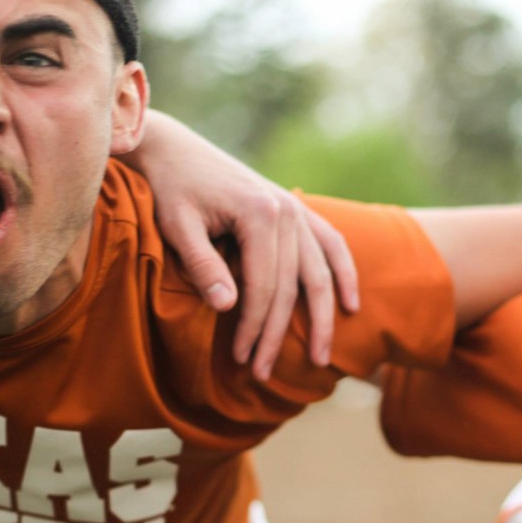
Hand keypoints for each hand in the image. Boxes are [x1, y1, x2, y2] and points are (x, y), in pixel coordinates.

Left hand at [124, 112, 359, 380]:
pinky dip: (344, 275)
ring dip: (322, 318)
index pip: (265, 285)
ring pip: (319, 273)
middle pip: (293, 286)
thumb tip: (229, 308)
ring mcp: (297, 209)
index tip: (243, 359)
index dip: (255, 326)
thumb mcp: (177, 225)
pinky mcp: (297, 210)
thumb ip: (203, 265)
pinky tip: (351, 305)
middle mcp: (287, 211)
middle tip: (265, 373)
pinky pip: (332, 245)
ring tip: (320, 358)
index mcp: (259, 213)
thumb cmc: (170, 188)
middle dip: (279, 333)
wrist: (175, 149)